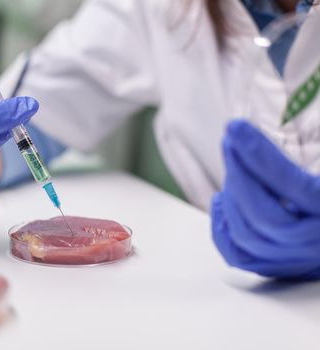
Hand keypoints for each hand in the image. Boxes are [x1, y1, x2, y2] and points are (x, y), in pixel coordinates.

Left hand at [212, 120, 319, 279]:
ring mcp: (298, 259)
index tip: (235, 128)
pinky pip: (239, 255)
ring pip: (247, 235)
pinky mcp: (279, 265)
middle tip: (230, 141)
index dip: (259, 156)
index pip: (293, 185)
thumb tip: (273, 104)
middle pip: (264, 216)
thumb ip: (303, 142)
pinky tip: (222, 200)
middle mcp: (317, 241)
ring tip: (233, 163)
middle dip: (239, 174)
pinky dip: (222, 227)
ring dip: (231, 196)